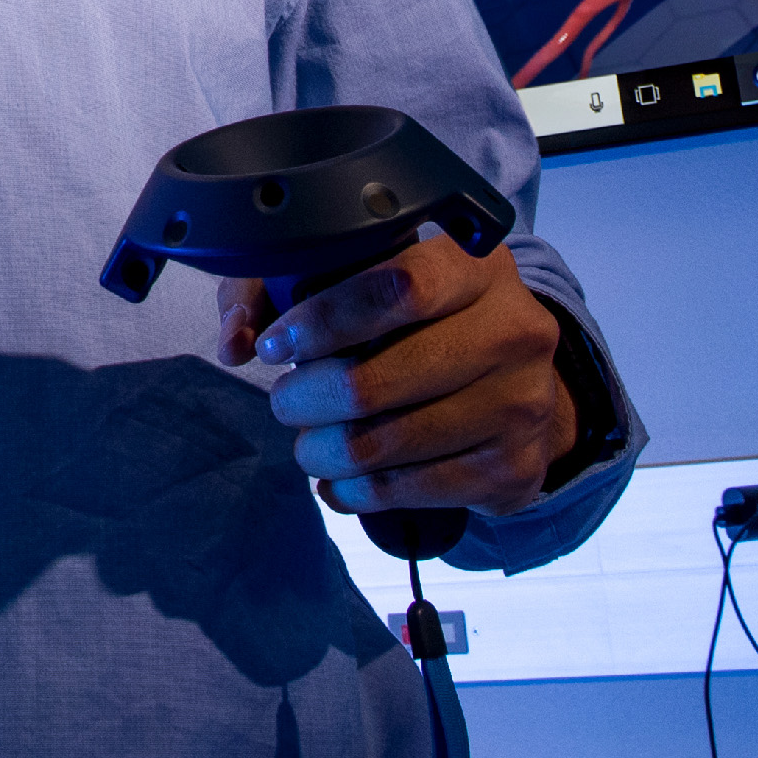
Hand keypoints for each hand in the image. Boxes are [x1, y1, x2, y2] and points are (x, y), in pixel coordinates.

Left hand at [229, 239, 579, 522]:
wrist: (517, 385)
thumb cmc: (424, 323)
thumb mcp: (366, 277)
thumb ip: (284, 285)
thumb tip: (236, 338)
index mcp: (477, 266)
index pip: (396, 287)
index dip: (323, 321)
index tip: (276, 344)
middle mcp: (514, 330)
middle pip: (380, 378)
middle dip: (307, 398)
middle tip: (286, 401)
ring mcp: (521, 403)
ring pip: (388, 443)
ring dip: (325, 451)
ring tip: (309, 444)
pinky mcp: (513, 466)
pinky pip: (411, 489)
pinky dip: (357, 491)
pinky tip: (338, 479)